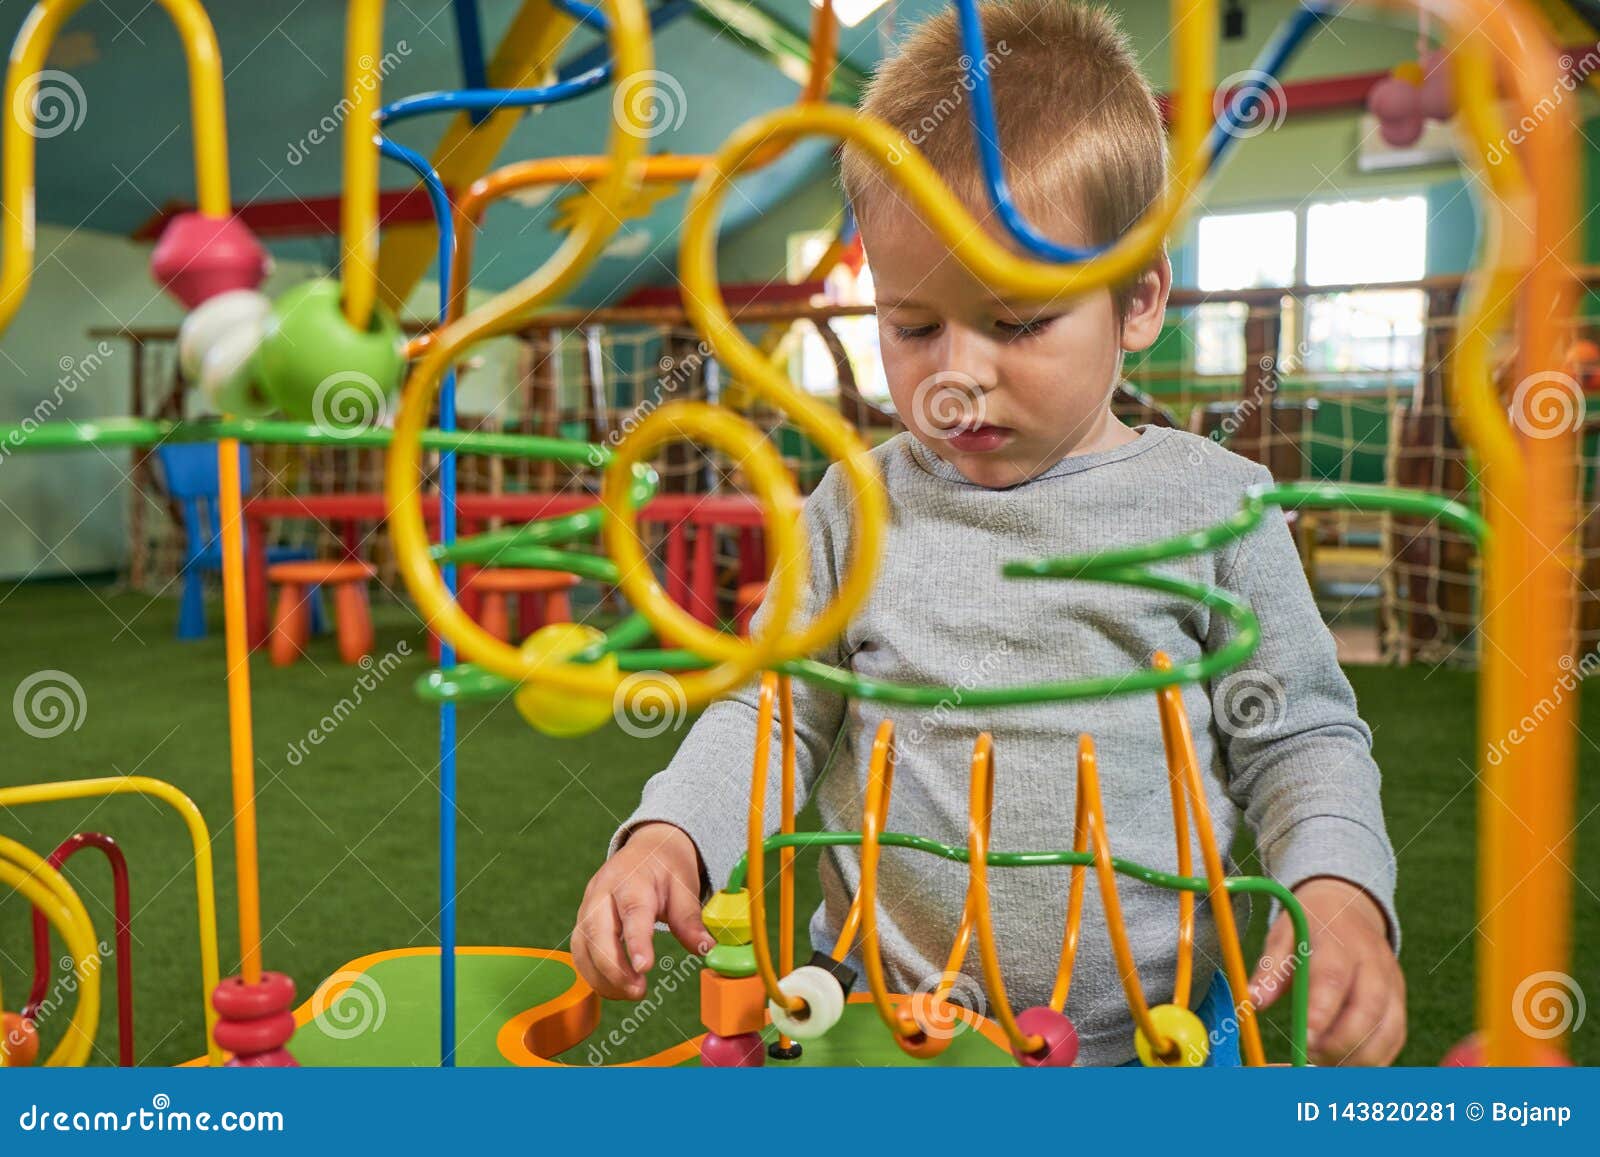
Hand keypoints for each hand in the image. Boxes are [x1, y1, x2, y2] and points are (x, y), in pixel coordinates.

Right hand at [571, 822, 711, 999]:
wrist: (646, 849)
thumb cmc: (665, 869)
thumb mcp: (684, 886)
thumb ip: (690, 919)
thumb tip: (706, 949)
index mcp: (632, 879)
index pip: (632, 912)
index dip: (636, 941)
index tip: (644, 968)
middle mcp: (603, 892)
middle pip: (597, 932)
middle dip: (614, 968)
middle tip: (639, 991)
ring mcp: (587, 906)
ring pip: (583, 946)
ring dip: (602, 977)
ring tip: (632, 993)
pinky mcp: (582, 921)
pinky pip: (579, 952)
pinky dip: (594, 975)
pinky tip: (616, 988)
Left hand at [1248, 876, 1405, 1064]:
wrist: (1347, 910)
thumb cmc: (1309, 928)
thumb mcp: (1284, 935)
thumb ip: (1270, 968)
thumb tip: (1252, 1001)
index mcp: (1339, 942)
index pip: (1333, 978)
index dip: (1321, 1011)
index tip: (1304, 1039)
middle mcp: (1373, 963)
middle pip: (1368, 1009)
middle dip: (1341, 1042)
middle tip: (1310, 1057)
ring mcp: (1392, 984)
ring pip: (1388, 1030)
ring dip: (1358, 1057)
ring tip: (1325, 1065)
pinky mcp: (1399, 1002)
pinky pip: (1395, 1038)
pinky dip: (1375, 1060)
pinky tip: (1346, 1066)